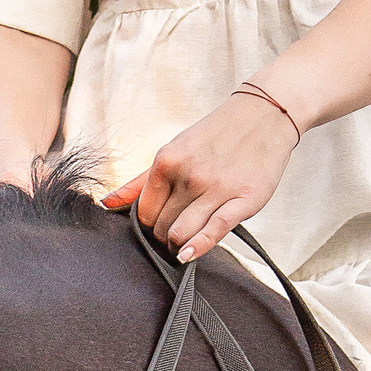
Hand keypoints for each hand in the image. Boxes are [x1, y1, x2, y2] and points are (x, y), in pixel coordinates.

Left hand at [99, 89, 299, 263]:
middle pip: (161, 227)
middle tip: (173, 233)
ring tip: (182, 242)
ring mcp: (217, 187)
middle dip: (164, 235)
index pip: (144, 213)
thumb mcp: (173, 151)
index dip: (149, 224)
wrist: (265, 115)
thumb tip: (105, 204)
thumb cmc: (214, 137)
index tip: (159, 223)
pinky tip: (188, 254)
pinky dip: (197, 248)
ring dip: (178, 244)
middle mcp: (190, 175)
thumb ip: (139, 182)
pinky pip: (214, 231)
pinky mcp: (244, 199)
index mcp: (168, 161)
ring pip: (182, 234)